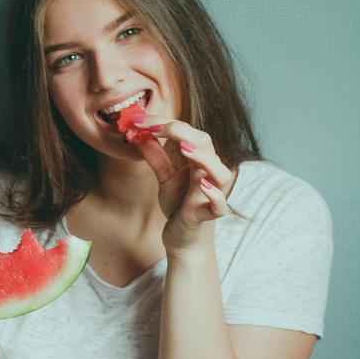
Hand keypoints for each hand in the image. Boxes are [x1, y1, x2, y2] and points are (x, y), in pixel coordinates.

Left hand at [133, 117, 234, 252]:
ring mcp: (212, 194)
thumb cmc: (179, 205)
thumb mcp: (165, 178)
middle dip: (180, 132)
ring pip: (219, 172)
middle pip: (205, 144)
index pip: (187, 134)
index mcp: (200, 160)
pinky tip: (201, 185)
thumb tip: (141, 136)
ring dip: (203, 159)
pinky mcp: (209, 215)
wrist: (182, 237)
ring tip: (184, 147)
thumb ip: (156, 158)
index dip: (165, 124)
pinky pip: (219, 205)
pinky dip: (213, 195)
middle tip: (155, 127)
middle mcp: (209, 173)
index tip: (140, 121)